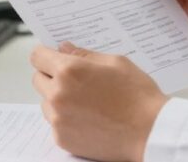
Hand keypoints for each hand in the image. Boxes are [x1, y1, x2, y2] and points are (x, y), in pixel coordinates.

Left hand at [31, 42, 167, 161]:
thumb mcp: (115, 62)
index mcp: (69, 71)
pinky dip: (66, 119)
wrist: (150, 132)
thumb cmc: (138, 95)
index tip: (53, 56)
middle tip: (75, 79)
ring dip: (58, 98)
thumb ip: (84, 54)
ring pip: (45, 102)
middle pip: (38, 79)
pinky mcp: (62, 139)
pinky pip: (55, 122)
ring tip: (86, 100)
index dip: (46, 54)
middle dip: (52, 75)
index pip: (37, 56)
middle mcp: (58, 95)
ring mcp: (58, 120)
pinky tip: (88, 117)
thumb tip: (65, 49)